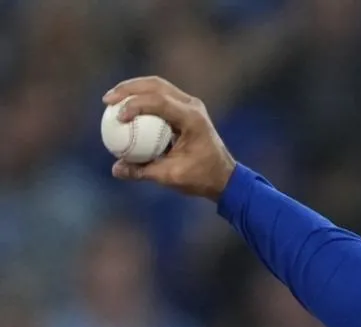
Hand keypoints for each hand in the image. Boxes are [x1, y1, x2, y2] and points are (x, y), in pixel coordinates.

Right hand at [103, 77, 236, 200]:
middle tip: (107, 100)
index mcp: (193, 119)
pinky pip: (160, 96)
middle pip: (156, 85)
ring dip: (133, 89)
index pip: (160, 102)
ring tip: (111, 99)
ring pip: (157, 86)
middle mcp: (193, 106)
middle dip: (128, 89)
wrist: (223, 176)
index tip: (117, 117)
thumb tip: (116, 169)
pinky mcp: (185, 108)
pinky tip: (124, 107)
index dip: (135, 105)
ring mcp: (190, 105)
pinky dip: (141, 98)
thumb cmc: (201, 177)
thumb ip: (143, 171)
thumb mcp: (172, 177)